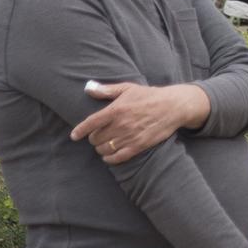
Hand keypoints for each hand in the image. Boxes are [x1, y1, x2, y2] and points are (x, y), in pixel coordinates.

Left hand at [70, 81, 205, 164]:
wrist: (173, 106)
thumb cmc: (149, 96)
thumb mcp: (128, 88)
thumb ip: (106, 90)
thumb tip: (88, 88)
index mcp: (116, 109)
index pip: (91, 123)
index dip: (80, 131)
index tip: (74, 136)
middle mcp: (121, 124)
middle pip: (96, 138)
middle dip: (93, 138)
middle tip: (97, 136)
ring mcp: (130, 136)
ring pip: (105, 149)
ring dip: (101, 148)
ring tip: (104, 144)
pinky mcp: (139, 145)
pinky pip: (117, 157)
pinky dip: (109, 159)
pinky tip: (109, 156)